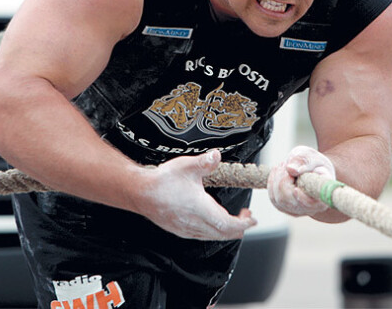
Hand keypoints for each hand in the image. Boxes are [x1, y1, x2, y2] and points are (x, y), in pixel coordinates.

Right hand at [135, 150, 256, 239]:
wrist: (139, 192)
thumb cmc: (162, 180)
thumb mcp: (187, 166)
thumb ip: (205, 162)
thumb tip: (217, 155)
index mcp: (200, 209)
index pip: (227, 224)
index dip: (243, 223)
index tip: (252, 218)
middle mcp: (194, 223)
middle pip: (223, 233)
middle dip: (239, 227)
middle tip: (247, 217)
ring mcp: (185, 229)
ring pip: (213, 236)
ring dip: (226, 229)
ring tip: (234, 218)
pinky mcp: (179, 230)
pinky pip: (202, 235)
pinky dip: (214, 231)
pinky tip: (214, 221)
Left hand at [267, 145, 335, 216]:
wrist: (311, 168)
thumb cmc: (314, 163)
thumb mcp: (311, 156)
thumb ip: (303, 160)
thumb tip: (290, 169)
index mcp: (322, 195)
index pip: (312, 203)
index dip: (303, 199)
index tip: (296, 189)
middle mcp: (310, 208)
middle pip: (289, 200)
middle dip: (283, 179)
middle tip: (285, 164)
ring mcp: (296, 210)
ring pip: (278, 199)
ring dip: (276, 179)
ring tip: (283, 165)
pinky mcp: (285, 208)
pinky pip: (273, 197)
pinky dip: (272, 182)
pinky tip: (278, 172)